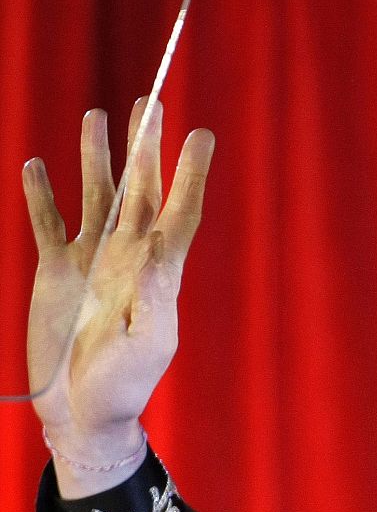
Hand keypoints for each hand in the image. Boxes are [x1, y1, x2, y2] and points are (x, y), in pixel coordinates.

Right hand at [24, 100, 213, 491]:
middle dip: (146, 147)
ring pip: (95, 194)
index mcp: (161, 270)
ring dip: (96, 157)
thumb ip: (154, 298)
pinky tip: (37, 164)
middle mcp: (128, 255)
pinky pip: (48, 222)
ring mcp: (91, 259)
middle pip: (140, 188)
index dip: (191, 173)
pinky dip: (42, 194)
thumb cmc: (125, 384)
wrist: (81, 410)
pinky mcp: (55, 271)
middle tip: (153, 101)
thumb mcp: (149, 344)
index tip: (202, 135)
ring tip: (97, 116)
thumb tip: (156, 252)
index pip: (181, 210)